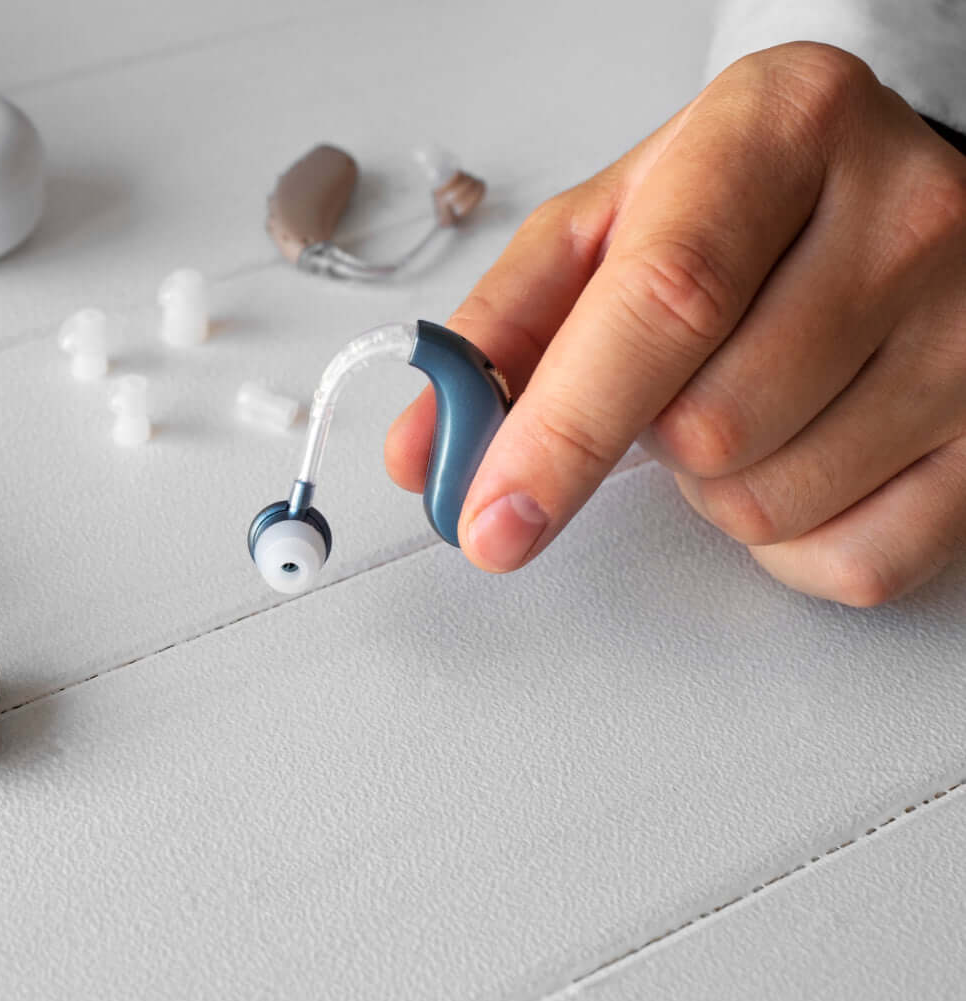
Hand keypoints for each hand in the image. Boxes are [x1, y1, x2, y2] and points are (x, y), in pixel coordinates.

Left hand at [386, 43, 965, 605]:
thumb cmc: (733, 204)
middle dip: (645, 440)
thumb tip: (423, 454)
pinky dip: (790, 545)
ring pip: (773, 503)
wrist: (881, 187)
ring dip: (712, 490)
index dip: (562, 428)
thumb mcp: (603, 226)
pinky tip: (793, 458)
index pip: (664, 301)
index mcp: (782, 129)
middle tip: (668, 378)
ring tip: (737, 399)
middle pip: (712, 425)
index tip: (489, 518)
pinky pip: (858, 562)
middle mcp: (906, 214)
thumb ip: (501, 332)